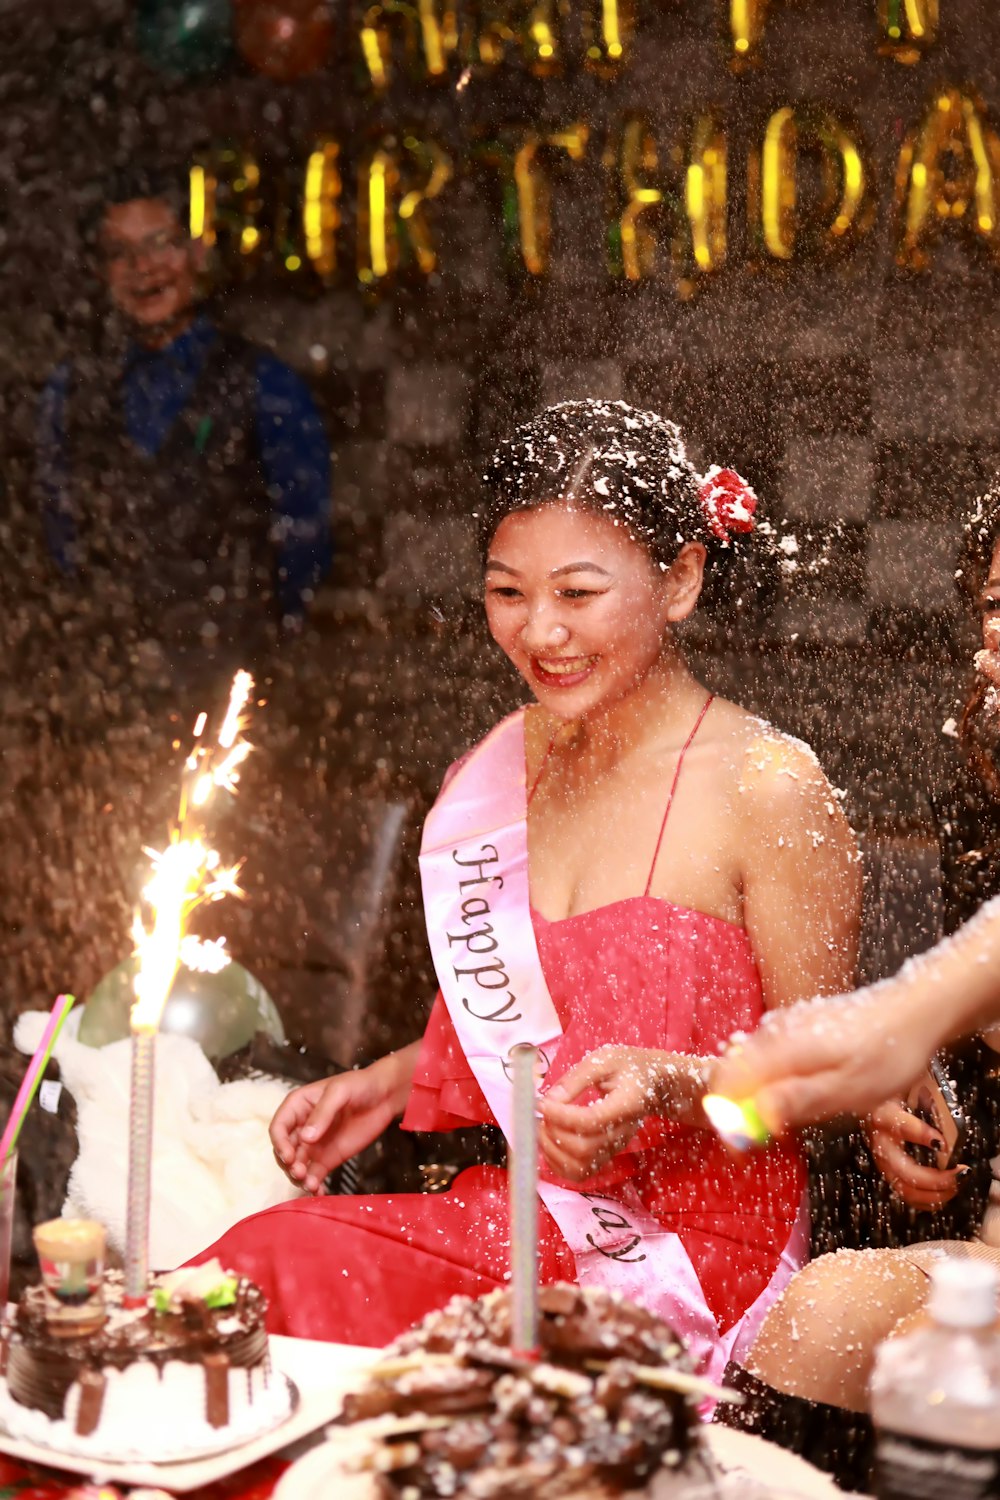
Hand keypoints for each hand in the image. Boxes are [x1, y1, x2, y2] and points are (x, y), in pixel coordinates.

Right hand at [269, 1055, 407, 1193]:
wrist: (385, 1096)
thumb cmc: (360, 1085)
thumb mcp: (340, 1092)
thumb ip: (323, 1113)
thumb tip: (306, 1138)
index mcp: (298, 1106)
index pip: (279, 1127)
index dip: (280, 1143)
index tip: (289, 1156)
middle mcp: (301, 1127)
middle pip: (284, 1150)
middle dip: (288, 1164)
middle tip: (300, 1173)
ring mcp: (314, 1145)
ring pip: (296, 1166)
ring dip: (299, 1178)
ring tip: (311, 1185)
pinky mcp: (327, 1159)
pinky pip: (314, 1175)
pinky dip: (313, 1185)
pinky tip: (319, 1192)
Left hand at [539, 1046, 666, 1181]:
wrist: (654, 1085)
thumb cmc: (629, 1068)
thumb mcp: (605, 1060)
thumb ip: (576, 1078)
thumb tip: (550, 1099)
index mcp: (626, 1104)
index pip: (591, 1121)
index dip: (561, 1115)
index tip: (543, 1103)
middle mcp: (622, 1133)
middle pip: (584, 1148)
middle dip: (553, 1133)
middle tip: (542, 1114)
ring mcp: (615, 1148)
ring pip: (580, 1167)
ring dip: (553, 1152)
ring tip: (543, 1128)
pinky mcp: (606, 1155)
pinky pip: (581, 1173)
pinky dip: (559, 1164)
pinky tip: (550, 1143)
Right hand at [712, 986, 934, 1134]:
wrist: (915, 1010)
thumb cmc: (889, 1053)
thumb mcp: (850, 1089)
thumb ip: (799, 1099)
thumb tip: (757, 1115)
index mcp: (782, 1048)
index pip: (727, 1082)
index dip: (727, 1120)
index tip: (743, 1150)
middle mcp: (775, 1031)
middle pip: (733, 1075)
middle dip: (743, 1111)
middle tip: (776, 1137)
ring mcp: (785, 1024)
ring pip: (750, 1066)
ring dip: (760, 1097)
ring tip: (800, 1115)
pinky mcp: (796, 1024)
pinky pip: (768, 1056)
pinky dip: (775, 1081)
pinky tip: (808, 1090)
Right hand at [866, 1100, 961, 1210]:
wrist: (874, 1108)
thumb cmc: (895, 1100)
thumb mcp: (908, 1093)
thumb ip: (927, 1103)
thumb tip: (946, 1126)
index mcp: (884, 1116)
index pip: (900, 1126)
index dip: (922, 1136)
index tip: (942, 1143)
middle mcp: (880, 1143)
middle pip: (905, 1171)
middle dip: (936, 1178)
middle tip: (960, 1173)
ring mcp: (882, 1162)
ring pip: (906, 1189)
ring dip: (935, 1193)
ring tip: (956, 1185)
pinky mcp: (888, 1174)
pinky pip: (907, 1195)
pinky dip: (929, 1200)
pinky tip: (945, 1193)